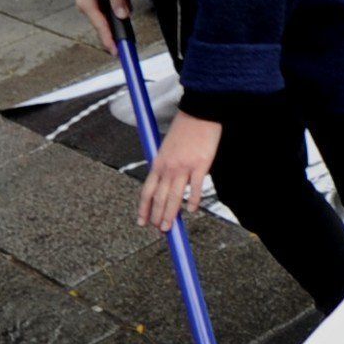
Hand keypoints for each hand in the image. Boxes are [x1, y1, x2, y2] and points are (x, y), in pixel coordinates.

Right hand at [73, 0, 134, 45]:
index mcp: (86, 4)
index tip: (118, 54)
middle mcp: (87, 7)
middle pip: (108, 23)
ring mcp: (92, 3)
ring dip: (121, 2)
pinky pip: (113, 5)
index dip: (110, 40)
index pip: (101, 27)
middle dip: (120, 14)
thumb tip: (124, 17)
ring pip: (113, 13)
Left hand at [139, 108, 223, 230]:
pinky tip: (192, 210)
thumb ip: (165, 164)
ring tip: (169, 227)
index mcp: (158, 163)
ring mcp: (184, 167)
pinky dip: (193, 200)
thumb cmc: (185, 128)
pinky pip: (195, 187)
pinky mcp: (200, 165)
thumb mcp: (167, 147)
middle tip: (159, 230)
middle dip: (157, 217)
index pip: (147, 191)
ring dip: (170, 214)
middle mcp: (168, 167)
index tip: (143, 221)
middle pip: (159, 198)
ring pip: (174, 196)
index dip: (144, 209)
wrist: (199, 113)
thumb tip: (165, 180)